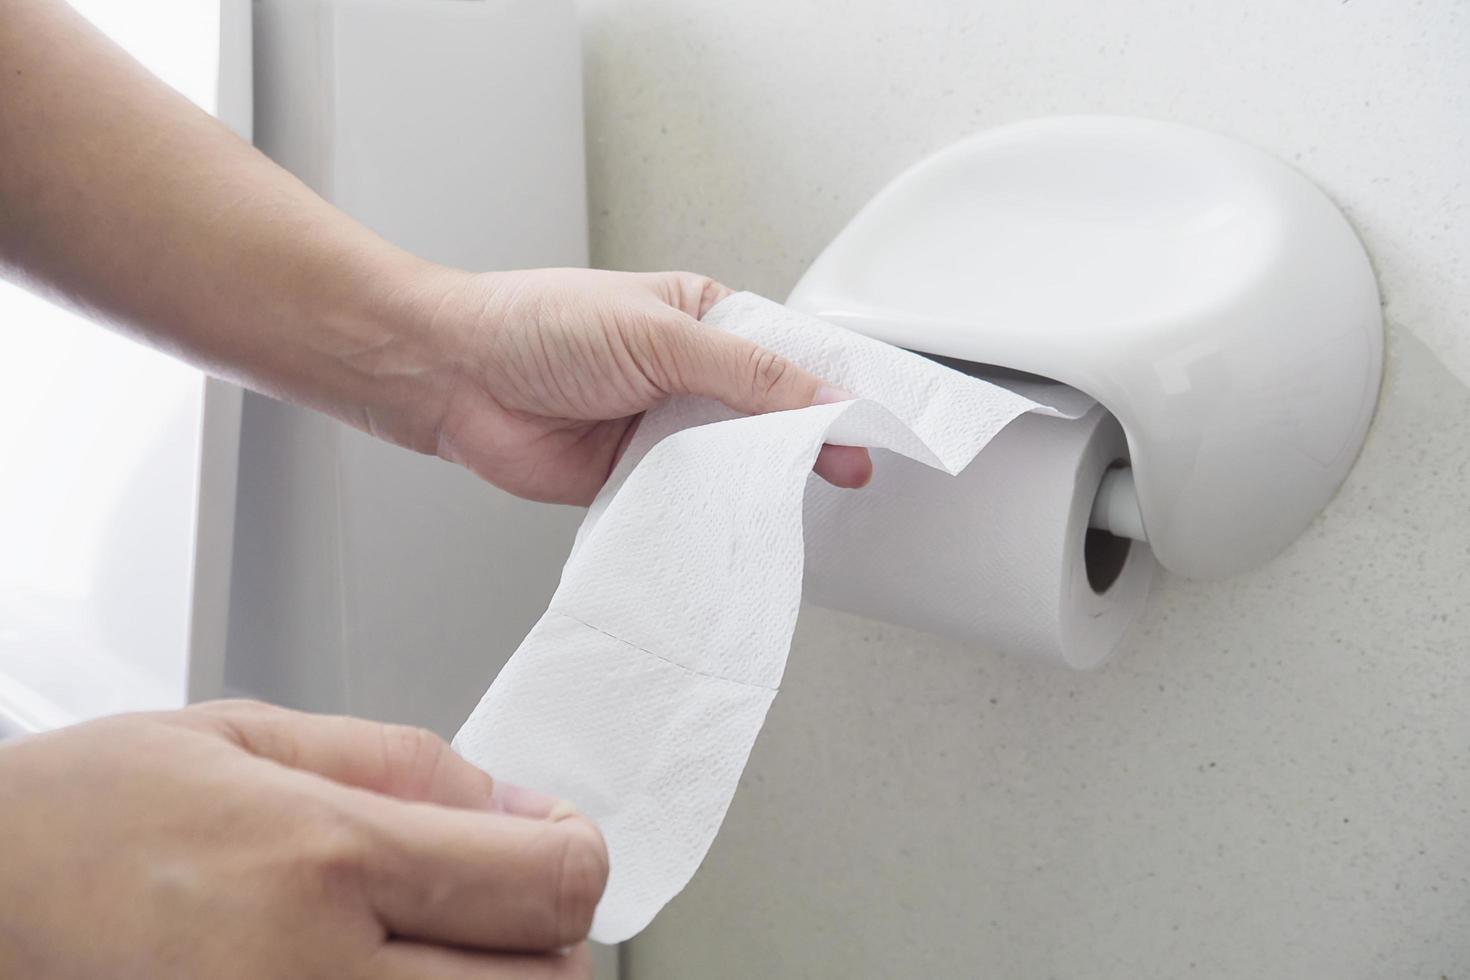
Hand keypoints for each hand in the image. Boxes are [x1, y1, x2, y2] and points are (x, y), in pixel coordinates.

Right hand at [0, 701, 607, 979]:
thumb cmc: (88, 819)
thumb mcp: (248, 736)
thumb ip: (405, 764)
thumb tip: (520, 808)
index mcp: (317, 859)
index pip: (547, 882)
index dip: (574, 852)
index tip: (550, 838)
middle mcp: (314, 979)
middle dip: (545, 932)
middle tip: (496, 896)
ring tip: (438, 943)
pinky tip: (393, 977)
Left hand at [404, 268, 873, 504]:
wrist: (453, 378)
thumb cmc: (536, 325)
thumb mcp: (658, 333)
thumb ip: (745, 372)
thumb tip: (821, 397)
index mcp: (704, 319)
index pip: (787, 355)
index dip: (830, 388)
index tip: (870, 420)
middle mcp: (689, 376)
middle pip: (770, 416)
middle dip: (806, 442)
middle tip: (851, 470)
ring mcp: (664, 430)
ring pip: (734, 463)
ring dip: (759, 480)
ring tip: (802, 498)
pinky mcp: (637, 479)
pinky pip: (690, 501)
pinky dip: (711, 513)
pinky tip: (737, 521)